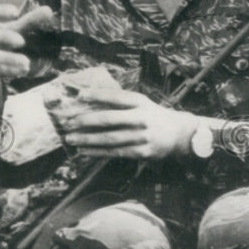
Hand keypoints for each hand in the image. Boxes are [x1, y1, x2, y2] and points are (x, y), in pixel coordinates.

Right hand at [0, 3, 56, 80]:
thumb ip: (27, 21)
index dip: (0, 11)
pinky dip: (6, 70)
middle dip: (3, 36)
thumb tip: (48, 9)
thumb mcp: (10, 32)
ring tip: (27, 63)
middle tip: (22, 41)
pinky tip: (21, 71)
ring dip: (8, 59)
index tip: (16, 12)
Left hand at [52, 88, 197, 159]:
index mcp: (140, 102)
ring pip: (110, 138)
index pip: (116, 97)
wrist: (180, 134)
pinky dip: (97, 152)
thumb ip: (119, 101)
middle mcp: (142, 118)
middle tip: (68, 122)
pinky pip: (115, 152)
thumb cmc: (152, 115)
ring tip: (71, 138)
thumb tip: (87, 97)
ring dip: (88, 139)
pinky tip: (83, 151)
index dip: (98, 95)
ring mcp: (142, 137)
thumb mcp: (141, 103)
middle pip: (110, 119)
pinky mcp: (142, 152)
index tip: (80, 95)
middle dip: (86, 120)